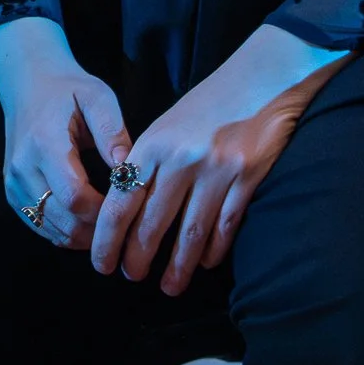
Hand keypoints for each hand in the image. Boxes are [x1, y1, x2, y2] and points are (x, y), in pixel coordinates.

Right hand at [0, 15, 127, 250]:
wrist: (27, 82)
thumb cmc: (68, 89)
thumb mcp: (97, 97)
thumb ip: (113, 132)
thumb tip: (130, 172)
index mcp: (45, 143)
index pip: (74, 196)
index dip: (103, 211)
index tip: (126, 204)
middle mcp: (23, 168)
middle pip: (63, 220)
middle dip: (97, 229)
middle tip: (123, 221)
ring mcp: (14, 183)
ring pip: (52, 230)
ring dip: (83, 236)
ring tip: (108, 224)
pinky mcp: (12, 193)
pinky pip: (40, 226)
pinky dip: (65, 233)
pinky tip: (86, 223)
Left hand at [92, 20, 345, 292]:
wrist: (261, 78)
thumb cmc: (210, 103)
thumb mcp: (169, 124)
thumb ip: (149, 160)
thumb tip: (128, 205)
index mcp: (154, 143)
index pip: (122, 199)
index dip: (109, 236)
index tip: (102, 261)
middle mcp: (181, 158)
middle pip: (153, 221)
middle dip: (138, 256)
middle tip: (131, 278)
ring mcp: (216, 169)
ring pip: (190, 231)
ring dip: (177, 265)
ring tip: (168, 286)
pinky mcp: (247, 177)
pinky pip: (225, 224)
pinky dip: (214, 249)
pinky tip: (206, 263)